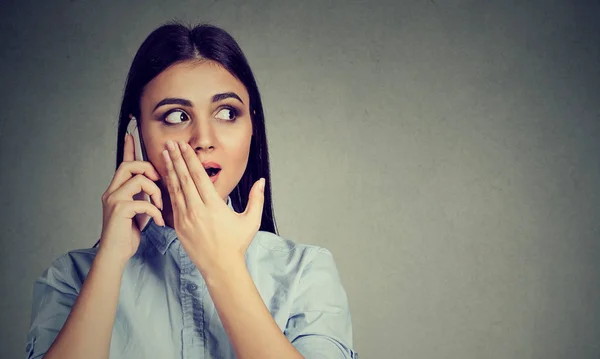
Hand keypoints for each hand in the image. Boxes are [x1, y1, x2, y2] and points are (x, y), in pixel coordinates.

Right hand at [98, 133, 164, 263]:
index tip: (132, 133)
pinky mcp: (119, 210)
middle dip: (149, 169)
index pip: (124, 163)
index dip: (129, 148)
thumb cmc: (128, 234)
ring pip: (139, 180)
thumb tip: (158, 186)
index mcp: (117, 189)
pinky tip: (159, 221)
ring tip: (160, 207)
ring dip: (156, 191)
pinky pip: (143, 201)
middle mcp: (112, 191)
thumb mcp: (139, 210)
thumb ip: (144, 196)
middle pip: (129, 165)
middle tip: (159, 182)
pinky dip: (155, 211)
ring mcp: (114, 199)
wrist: (116, 254)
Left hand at [162, 139, 264, 275]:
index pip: (199, 176)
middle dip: (176, 158)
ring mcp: (185, 218)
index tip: (184, 146)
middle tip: (170, 143)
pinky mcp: (179, 226)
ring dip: (170, 170)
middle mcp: (197, 210)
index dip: (190, 159)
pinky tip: (166, 177)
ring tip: (164, 154)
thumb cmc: (236, 244)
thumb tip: (262, 180)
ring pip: (175, 188)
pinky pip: (173, 202)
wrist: (220, 267)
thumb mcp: (251, 221)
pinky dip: (169, 187)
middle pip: (184, 178)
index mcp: (214, 206)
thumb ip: (256, 199)